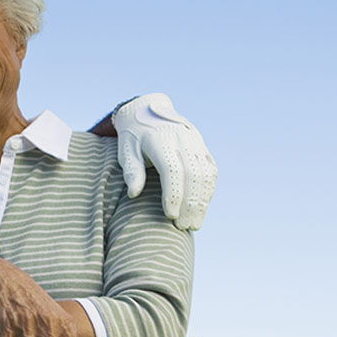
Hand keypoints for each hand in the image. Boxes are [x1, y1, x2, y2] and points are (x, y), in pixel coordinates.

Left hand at [112, 93, 216, 230]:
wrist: (146, 110)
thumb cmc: (132, 137)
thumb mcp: (125, 150)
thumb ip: (131, 171)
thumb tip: (133, 194)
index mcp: (162, 141)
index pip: (173, 171)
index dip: (174, 195)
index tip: (170, 215)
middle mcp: (183, 141)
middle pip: (193, 176)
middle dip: (190, 204)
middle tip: (183, 227)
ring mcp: (196, 143)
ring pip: (205, 175)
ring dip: (202, 201)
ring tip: (194, 223)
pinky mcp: (202, 147)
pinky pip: (210, 170)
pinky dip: (208, 190)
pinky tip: (202, 207)